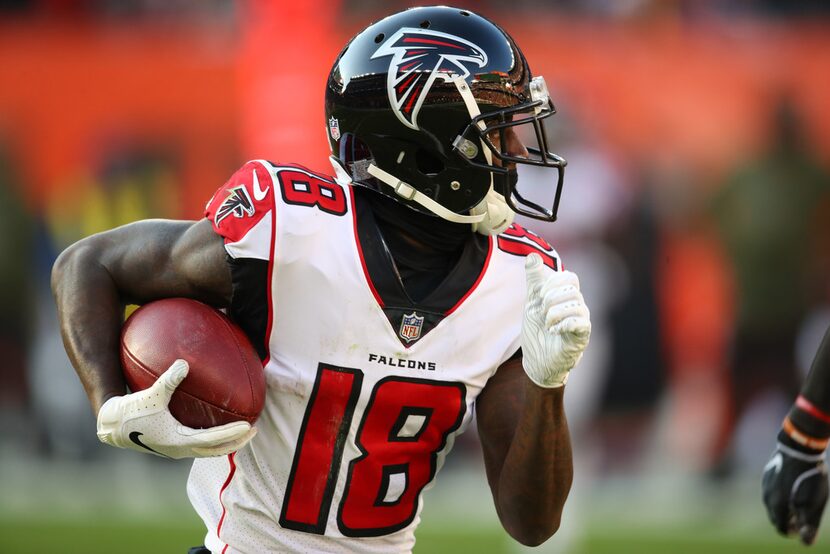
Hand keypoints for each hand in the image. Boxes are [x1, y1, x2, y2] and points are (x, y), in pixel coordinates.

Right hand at [97, 359, 255, 458]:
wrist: (111, 427)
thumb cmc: (130, 411)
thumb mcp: (151, 394)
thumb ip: (169, 379)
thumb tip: (184, 363)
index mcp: (178, 441)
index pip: (213, 440)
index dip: (232, 434)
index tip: (249, 427)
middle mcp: (180, 449)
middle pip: (216, 450)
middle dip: (236, 442)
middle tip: (254, 431)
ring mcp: (176, 449)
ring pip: (207, 450)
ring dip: (225, 442)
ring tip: (241, 430)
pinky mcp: (171, 445)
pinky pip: (198, 444)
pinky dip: (211, 437)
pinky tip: (214, 422)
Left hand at [521, 254, 590, 387]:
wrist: (537, 360)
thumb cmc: (538, 331)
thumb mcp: (532, 302)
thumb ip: (534, 280)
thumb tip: (532, 256)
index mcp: (566, 296)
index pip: (569, 277)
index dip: (553, 282)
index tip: (540, 296)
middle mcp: (577, 305)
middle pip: (572, 288)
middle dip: (551, 298)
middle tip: (542, 312)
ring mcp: (581, 320)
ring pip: (576, 304)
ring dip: (554, 313)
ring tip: (547, 324)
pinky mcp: (582, 336)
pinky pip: (581, 322)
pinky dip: (564, 323)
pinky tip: (553, 331)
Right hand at [762, 442, 827, 544]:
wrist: (799, 449)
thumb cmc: (809, 478)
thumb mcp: (814, 504)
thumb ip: (809, 525)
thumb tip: (805, 542)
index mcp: (776, 507)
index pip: (781, 529)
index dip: (794, 531)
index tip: (804, 524)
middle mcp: (766, 497)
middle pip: (775, 517)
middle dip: (788, 520)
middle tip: (802, 513)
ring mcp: (765, 485)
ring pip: (773, 503)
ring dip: (783, 506)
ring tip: (798, 499)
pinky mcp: (767, 475)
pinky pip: (772, 490)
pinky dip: (781, 494)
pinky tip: (793, 485)